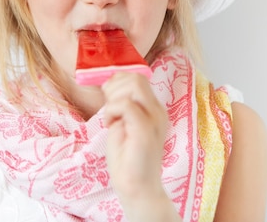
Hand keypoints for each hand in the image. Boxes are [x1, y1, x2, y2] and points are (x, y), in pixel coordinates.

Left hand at [102, 72, 179, 221]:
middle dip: (114, 87)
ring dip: (114, 98)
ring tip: (112, 118)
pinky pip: (126, 104)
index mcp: (153, 109)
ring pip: (133, 84)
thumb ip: (121, 104)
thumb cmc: (127, 159)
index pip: (138, 77)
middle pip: (136, 77)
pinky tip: (111, 125)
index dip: (117, 82)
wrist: (137, 189)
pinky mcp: (146, 129)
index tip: (108, 100)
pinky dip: (112, 111)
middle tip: (109, 109)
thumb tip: (110, 83)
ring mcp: (154, 119)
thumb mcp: (122, 124)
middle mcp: (157, 111)